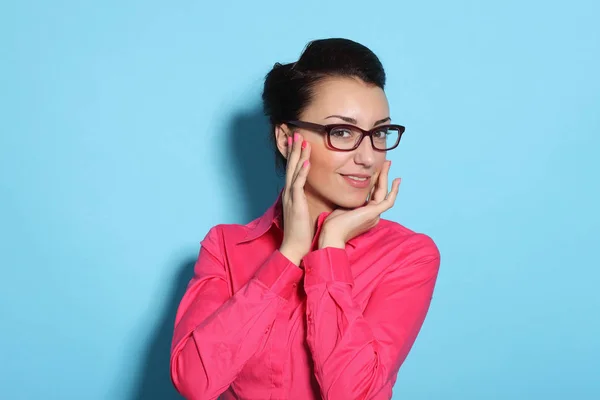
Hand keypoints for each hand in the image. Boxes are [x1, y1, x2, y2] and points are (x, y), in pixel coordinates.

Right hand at [279, 132, 312, 265]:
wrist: (295, 247)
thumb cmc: (302, 232)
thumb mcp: (304, 211)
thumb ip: (306, 200)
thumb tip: (311, 194)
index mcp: (292, 194)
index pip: (293, 171)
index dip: (295, 156)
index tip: (298, 143)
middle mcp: (289, 193)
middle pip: (291, 166)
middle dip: (294, 149)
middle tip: (296, 133)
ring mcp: (291, 197)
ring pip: (294, 171)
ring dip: (298, 155)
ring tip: (301, 141)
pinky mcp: (295, 204)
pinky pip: (298, 184)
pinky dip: (302, 172)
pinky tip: (307, 162)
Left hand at [318, 160, 400, 248]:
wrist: (332, 234)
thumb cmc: (333, 224)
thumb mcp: (342, 207)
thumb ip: (349, 200)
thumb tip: (347, 191)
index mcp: (365, 215)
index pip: (373, 195)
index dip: (376, 182)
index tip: (376, 171)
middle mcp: (373, 215)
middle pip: (381, 192)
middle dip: (383, 176)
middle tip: (387, 163)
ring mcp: (375, 215)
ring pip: (384, 193)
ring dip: (386, 177)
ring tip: (388, 164)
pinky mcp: (374, 213)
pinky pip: (388, 200)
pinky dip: (394, 190)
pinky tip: (396, 180)